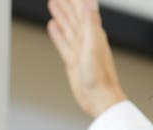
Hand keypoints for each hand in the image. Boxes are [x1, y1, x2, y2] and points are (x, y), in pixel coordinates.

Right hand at [48, 0, 126, 117]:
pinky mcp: (73, 61)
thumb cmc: (99, 76)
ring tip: (53, 3)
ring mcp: (79, 50)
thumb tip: (88, 3)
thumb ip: (90, 23)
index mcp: (93, 33)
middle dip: (66, 3)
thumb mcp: (93, 45)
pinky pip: (63, 42)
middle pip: (73, 15)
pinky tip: (53, 27)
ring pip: (67, 27)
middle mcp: (87, 39)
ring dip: (61, 15)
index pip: (81, 8)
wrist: (99, 98)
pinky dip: (57, 33)